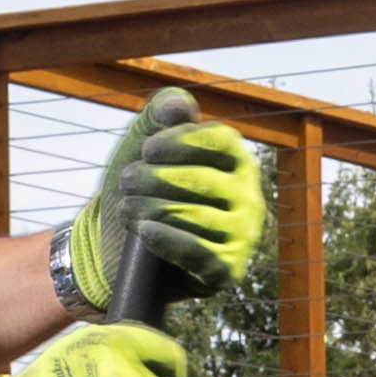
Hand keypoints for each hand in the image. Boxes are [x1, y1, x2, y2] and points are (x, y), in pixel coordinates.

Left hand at [65, 101, 266, 308]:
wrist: (126, 247)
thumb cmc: (143, 188)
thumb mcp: (144, 145)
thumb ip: (160, 115)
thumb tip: (181, 106)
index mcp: (237, 160)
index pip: (219, 142)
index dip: (180, 142)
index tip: (147, 149)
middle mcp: (249, 196)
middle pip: (204, 180)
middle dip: (156, 179)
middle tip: (126, 181)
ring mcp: (243, 235)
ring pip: (197, 216)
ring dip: (152, 208)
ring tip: (127, 207)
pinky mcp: (228, 269)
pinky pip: (201, 253)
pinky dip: (168, 240)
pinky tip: (145, 231)